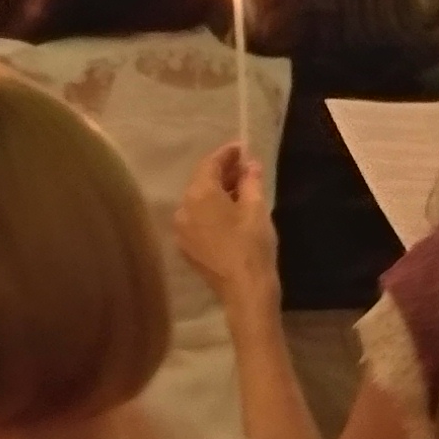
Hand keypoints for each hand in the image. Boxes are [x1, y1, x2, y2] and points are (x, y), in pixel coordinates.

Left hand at [173, 142, 276, 305]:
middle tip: (245, 168)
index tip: (242, 148)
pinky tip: (229, 213)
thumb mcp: (256, 208)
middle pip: (201, 182)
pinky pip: (197, 219)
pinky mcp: (186, 247)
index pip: (210, 164)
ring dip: (217, 192)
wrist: (244, 290)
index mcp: (199, 195)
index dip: (227, 154)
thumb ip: (251, 181)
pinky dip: (210, 211)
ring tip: (240, 189)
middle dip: (222, 173)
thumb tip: (250, 165)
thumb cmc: (252, 245)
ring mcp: (181, 230)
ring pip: (198, 202)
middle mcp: (183, 209)